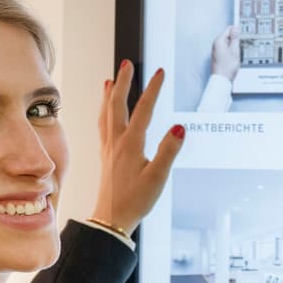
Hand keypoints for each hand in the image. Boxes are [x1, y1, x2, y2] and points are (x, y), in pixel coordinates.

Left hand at [91, 62, 184, 233]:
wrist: (111, 219)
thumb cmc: (136, 200)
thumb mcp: (158, 178)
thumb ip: (168, 151)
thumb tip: (179, 127)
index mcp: (131, 144)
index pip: (144, 110)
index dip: (153, 89)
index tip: (160, 71)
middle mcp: (116, 142)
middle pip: (117, 105)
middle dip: (123, 83)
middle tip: (126, 64)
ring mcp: (109, 148)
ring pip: (106, 114)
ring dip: (109, 95)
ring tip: (110, 80)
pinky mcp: (106, 156)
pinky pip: (102, 126)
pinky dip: (103, 112)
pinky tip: (106, 112)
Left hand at [210, 26, 240, 81]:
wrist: (222, 79)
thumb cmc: (227, 67)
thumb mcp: (234, 50)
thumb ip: (235, 38)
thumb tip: (235, 28)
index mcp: (219, 41)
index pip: (229, 29)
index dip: (237, 31)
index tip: (241, 36)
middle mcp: (216, 44)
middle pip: (228, 36)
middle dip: (235, 41)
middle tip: (239, 49)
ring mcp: (217, 50)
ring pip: (228, 44)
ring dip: (234, 47)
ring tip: (235, 55)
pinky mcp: (218, 56)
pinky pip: (227, 50)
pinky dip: (231, 53)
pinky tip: (233, 59)